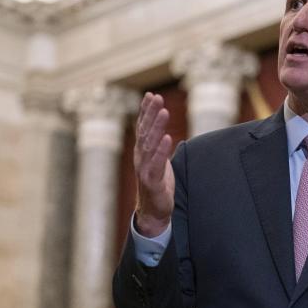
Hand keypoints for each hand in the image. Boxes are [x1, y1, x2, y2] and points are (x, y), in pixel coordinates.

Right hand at [134, 92, 174, 236]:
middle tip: (157, 98)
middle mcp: (140, 158)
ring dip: (157, 127)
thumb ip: (159, 145)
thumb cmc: (157, 184)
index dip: (146, 111)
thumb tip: (164, 129)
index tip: (151, 95)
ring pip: (150, 144)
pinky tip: (168, 138)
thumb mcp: (158, 161)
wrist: (153, 212)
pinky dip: (161, 150)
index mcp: (142, 152)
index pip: (142, 127)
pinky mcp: (152, 181)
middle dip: (150, 113)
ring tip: (163, 112)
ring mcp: (144, 169)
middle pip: (145, 132)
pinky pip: (157, 163)